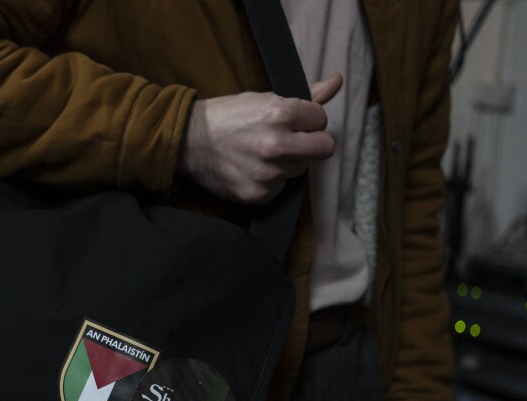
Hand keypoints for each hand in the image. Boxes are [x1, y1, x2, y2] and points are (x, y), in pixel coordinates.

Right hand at [176, 73, 342, 204]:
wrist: (189, 142)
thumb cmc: (228, 116)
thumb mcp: (264, 98)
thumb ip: (307, 95)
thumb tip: (338, 81)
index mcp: (280, 113)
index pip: (321, 120)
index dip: (309, 121)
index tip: (294, 123)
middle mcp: (277, 144)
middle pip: (324, 149)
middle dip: (312, 143)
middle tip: (291, 141)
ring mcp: (268, 173)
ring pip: (301, 169)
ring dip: (288, 162)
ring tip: (263, 154)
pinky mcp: (259, 194)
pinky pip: (281, 188)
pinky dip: (271, 181)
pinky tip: (253, 169)